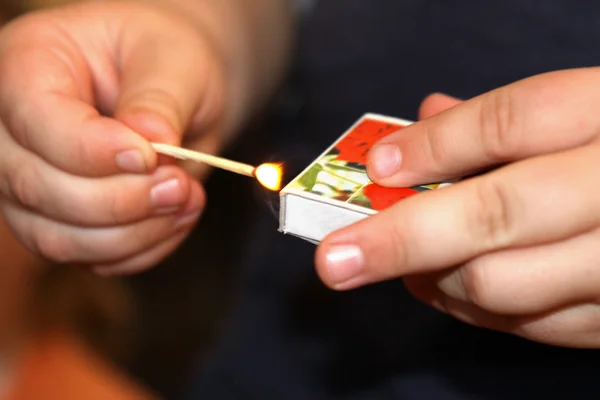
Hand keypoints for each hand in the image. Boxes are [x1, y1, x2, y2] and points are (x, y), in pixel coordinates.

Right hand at [0, 1, 226, 273]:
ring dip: (134, 234)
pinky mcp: (60, 220)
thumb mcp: (174, 59)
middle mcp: (13, 130)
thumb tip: (151, 142)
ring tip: (186, 202)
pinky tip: (175, 220)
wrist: (174, 87)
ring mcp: (29, 182)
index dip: (95, 152)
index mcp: (29, 65)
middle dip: (121, 201)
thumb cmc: (166, 60)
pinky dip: (140, 250)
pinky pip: (88, 258)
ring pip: (57, 238)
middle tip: (179, 186)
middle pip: (38, 188)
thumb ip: (160, 99)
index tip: (152, 158)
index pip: (39, 122)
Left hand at [315, 68, 599, 347]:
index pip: (512, 122)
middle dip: (402, 239)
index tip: (376, 165)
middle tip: (334, 260)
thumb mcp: (585, 108)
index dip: (435, 144)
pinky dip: (479, 312)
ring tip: (400, 268)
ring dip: (435, 280)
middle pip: (496, 215)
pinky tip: (452, 288)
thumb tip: (420, 122)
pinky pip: (537, 327)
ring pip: (507, 286)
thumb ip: (499, 119)